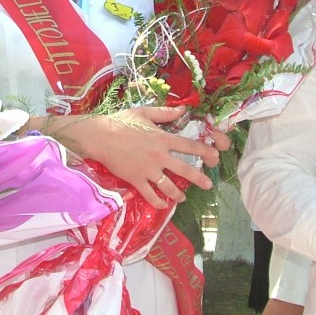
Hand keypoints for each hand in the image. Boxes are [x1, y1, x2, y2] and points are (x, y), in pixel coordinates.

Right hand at [44, 106, 224, 208]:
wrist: (100, 137)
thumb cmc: (121, 122)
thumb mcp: (144, 113)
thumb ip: (165, 113)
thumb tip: (183, 109)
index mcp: (163, 139)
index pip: (189, 146)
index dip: (204, 151)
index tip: (215, 157)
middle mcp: (159, 156)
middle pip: (184, 170)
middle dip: (199, 178)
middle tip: (208, 185)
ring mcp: (148, 170)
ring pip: (168, 187)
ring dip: (178, 194)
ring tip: (182, 198)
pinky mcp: (136, 180)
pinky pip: (150, 195)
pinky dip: (158, 202)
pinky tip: (163, 205)